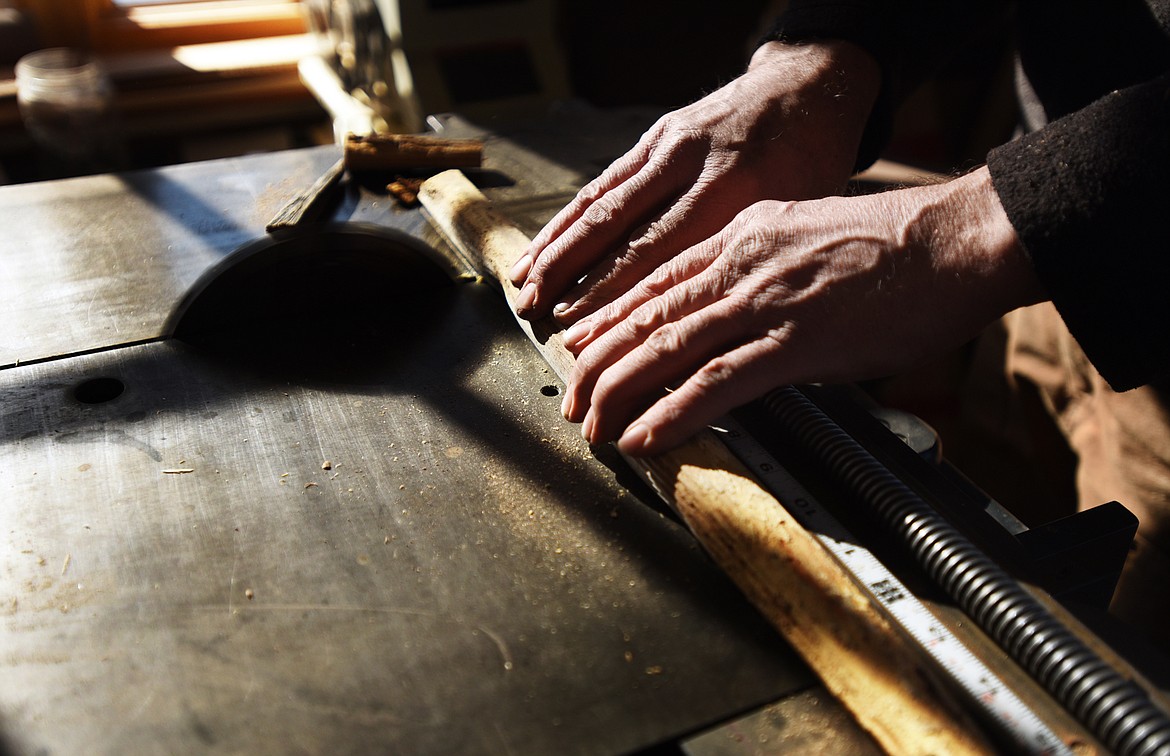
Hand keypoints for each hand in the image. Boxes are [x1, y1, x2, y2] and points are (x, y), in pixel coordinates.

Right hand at [508, 40, 880, 322]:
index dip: (613, 294)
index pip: (661, 250)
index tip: (584, 333)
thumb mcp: (799, 218)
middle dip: (572, 277)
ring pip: (600, 201)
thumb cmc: (812, 166)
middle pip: (620, 228)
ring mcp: (669, 145)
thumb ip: (749, 263)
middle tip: (537, 317)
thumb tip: (705, 332)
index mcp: (740, 190)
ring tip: (524, 288)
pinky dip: (566, 219)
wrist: (808, 88)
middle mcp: (696, 164)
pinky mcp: (654, 136)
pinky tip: (541, 247)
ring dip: (556, 248)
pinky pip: (602, 182)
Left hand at [558, 167, 1042, 455]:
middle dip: (598, 362)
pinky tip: (645, 436)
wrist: (956, 240)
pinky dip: (673, 414)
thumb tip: (743, 321)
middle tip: (572, 396)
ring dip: (621, 392)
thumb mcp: (810, 242)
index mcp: (742, 236)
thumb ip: (765, 275)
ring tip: (592, 424)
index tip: (581, 344)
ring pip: (667, 348)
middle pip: (647, 316)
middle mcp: (741, 264)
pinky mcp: (795, 343)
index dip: (609, 318)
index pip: (655, 281)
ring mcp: (764, 302)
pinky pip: (717, 383)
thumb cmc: (898, 247)